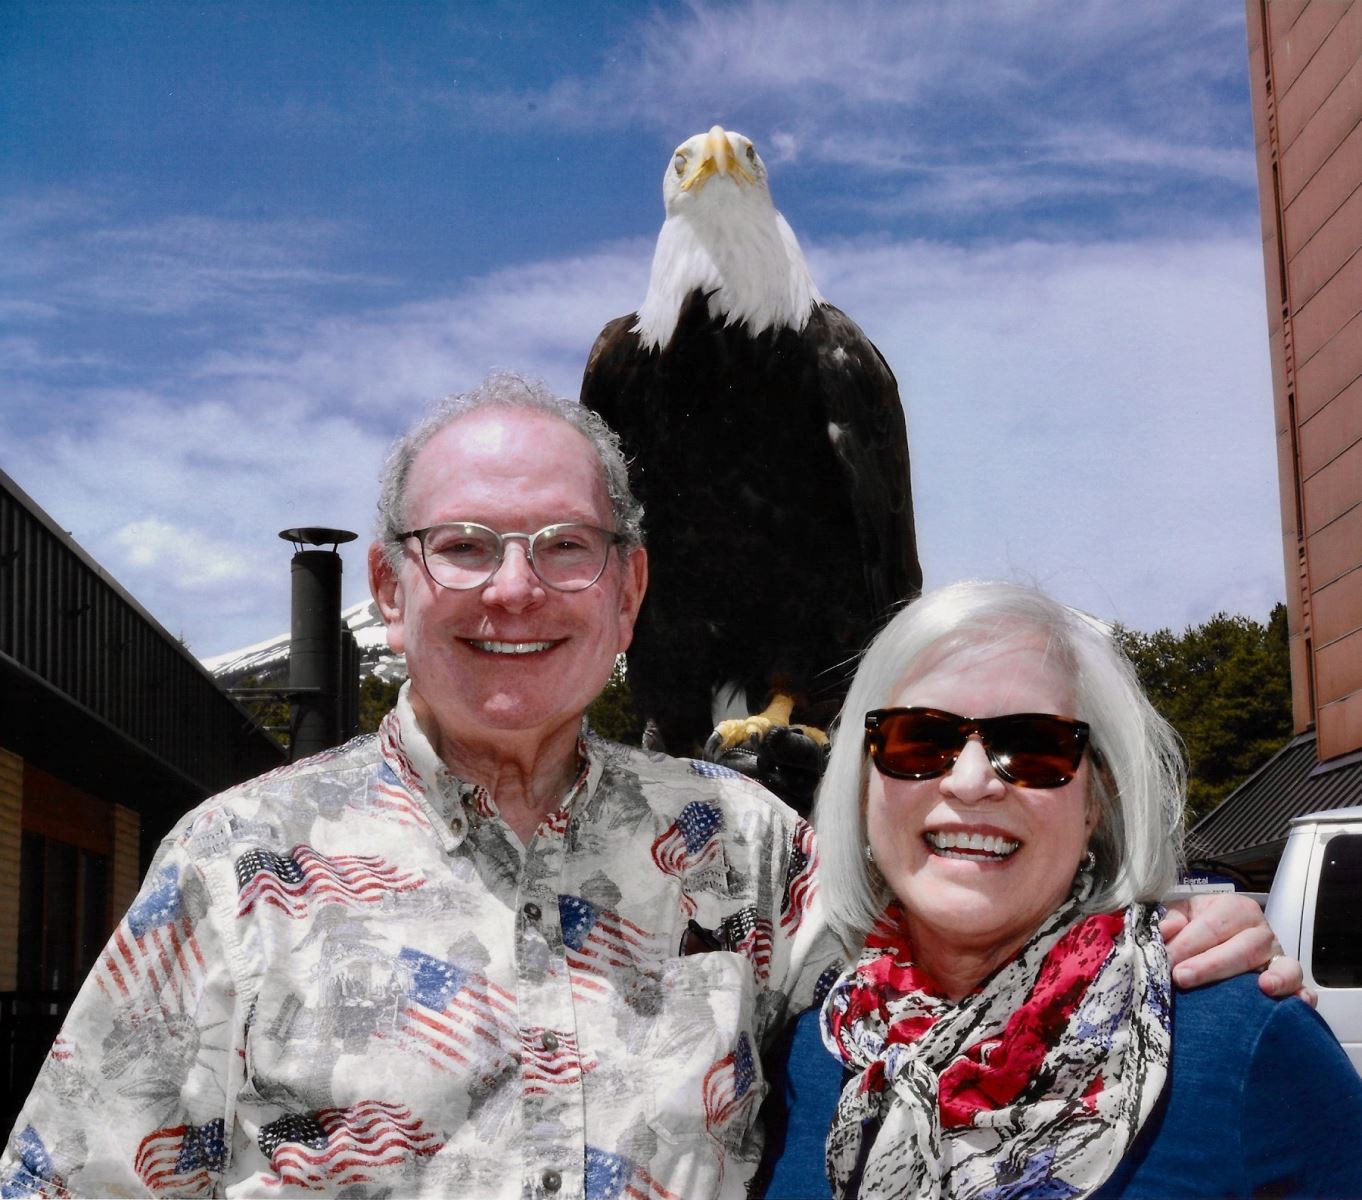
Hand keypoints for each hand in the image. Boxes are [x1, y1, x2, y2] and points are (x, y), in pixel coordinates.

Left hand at [1160, 893, 1315, 1004]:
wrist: (1217, 940)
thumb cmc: (1198, 927)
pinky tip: (1298, 1004)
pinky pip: (1303, 987)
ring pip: (1282, 967)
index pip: (1212, 925)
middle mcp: (1260, 931)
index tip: (1166, 960)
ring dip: (1275, 978)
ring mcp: (1278, 957)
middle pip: (1244, 947)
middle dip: (1212, 965)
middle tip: (1183, 978)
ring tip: (1262, 988)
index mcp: (1234, 908)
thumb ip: (1171, 920)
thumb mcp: (1182, 914)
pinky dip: (1303, 995)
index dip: (1187, 944)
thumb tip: (1165, 932)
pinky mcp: (1290, 980)